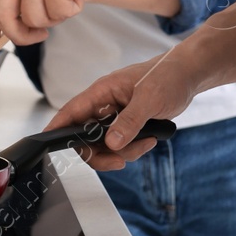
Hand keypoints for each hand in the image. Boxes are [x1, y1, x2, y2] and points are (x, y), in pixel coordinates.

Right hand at [46, 54, 197, 169]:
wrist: (188, 76)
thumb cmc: (167, 76)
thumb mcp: (149, 99)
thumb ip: (130, 121)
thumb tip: (111, 143)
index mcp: (102, 92)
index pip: (71, 111)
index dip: (57, 127)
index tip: (47, 143)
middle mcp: (104, 105)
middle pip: (86, 137)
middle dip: (101, 153)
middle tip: (119, 160)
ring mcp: (115, 116)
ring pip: (105, 145)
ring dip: (125, 151)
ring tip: (147, 142)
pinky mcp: (127, 124)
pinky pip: (121, 145)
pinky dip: (134, 148)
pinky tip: (151, 139)